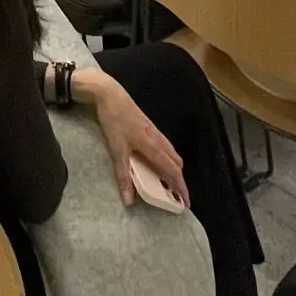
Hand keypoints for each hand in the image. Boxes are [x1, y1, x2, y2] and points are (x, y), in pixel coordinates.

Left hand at [73, 67, 187, 210]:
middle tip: (178, 196)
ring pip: (171, 153)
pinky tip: (158, 162)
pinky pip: (165, 146)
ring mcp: (154, 131)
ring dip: (174, 169)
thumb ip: (123, 175)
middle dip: (179, 180)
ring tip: (170, 183)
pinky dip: (167, 159)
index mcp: (152, 146)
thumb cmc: (114, 120)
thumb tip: (128, 201)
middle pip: (176, 163)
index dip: (180, 187)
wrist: (109, 93)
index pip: (172, 171)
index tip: (186, 203)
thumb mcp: (116, 149)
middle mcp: (157, 139)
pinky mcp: (149, 126)